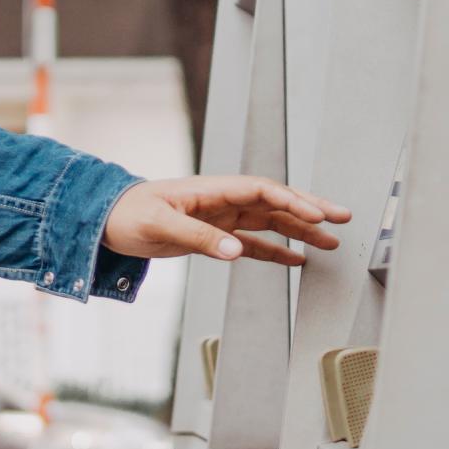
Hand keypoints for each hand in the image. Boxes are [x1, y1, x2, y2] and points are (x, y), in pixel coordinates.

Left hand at [104, 177, 350, 266]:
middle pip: (276, 200)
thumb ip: (200, 238)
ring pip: (270, 221)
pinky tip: (297, 259)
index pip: (261, 189)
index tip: (316, 214)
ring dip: (301, 230)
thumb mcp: (161, 226)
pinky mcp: (215, 236)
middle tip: (342, 218)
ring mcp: (221, 218)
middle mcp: (222, 201)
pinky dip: (276, 250)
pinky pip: (254, 242)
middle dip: (310, 208)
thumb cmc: (128, 215)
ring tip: (331, 242)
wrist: (106, 223)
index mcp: (211, 190)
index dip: (291, 199)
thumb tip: (237, 252)